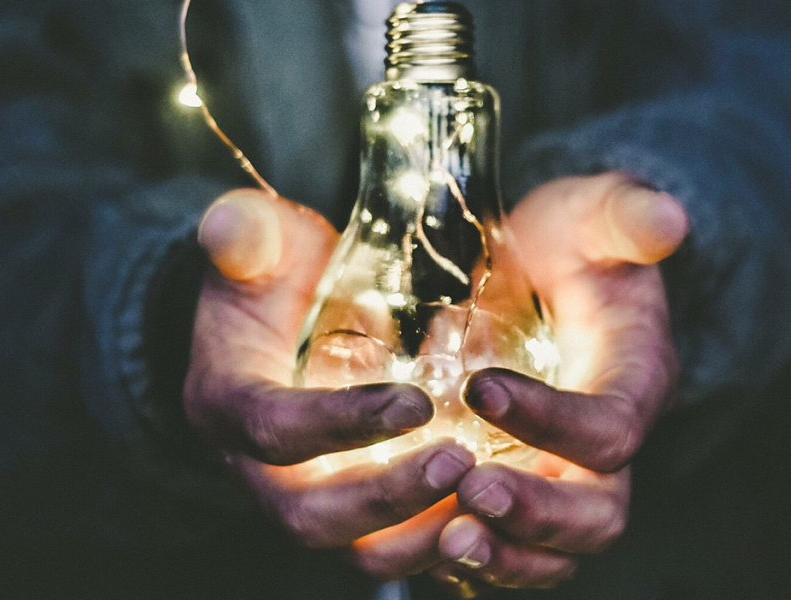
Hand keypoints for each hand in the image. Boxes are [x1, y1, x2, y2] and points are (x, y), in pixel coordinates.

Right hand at [184, 190, 474, 555]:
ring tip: (486, 498)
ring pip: (351, 550)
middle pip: (309, 515)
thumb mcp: (257, 245)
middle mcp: (256, 466)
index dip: (340, 423)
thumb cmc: (272, 277)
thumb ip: (245, 235)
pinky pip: (385, 545)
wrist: (275, 320)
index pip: (273, 429)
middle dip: (385, 499)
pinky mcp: (342, 503)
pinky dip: (435, 539)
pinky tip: (487, 509)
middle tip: (459, 463)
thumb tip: (229, 228)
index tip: (417, 403)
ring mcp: (301, 492)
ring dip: (418, 535)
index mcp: (227, 402)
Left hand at [430, 173, 688, 595]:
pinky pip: (512, 544)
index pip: (610, 427)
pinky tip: (426, 539)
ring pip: (556, 548)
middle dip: (537, 513)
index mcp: (632, 382)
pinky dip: (479, 553)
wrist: (540, 269)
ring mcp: (563, 470)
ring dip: (506, 554)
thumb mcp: (592, 216)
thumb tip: (666, 219)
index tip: (478, 389)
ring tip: (448, 541)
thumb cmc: (568, 243)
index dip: (552, 419)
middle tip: (471, 492)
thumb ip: (623, 216)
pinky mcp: (524, 481)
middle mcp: (605, 443)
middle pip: (597, 511)